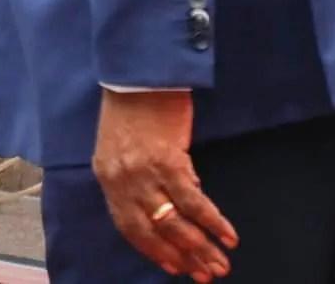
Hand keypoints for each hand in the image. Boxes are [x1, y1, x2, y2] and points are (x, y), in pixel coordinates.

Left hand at [92, 89, 236, 280]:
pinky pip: (193, 200)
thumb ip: (134, 176)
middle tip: (204, 275)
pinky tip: (228, 235)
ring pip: (174, 222)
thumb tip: (167, 206)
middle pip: (153, 231)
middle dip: (181, 256)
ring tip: (220, 263)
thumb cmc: (130, 104)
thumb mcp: (120, 145)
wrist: (138, 71)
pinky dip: (212, 220)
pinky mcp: (167, 160)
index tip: (174, 266)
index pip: (128, 226)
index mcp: (106, 176)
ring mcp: (143, 172)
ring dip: (200, 247)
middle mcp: (121, 180)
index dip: (152, 249)